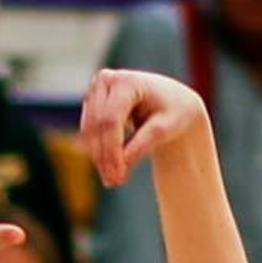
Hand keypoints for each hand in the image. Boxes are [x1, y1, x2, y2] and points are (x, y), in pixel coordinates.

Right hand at [79, 69, 209, 187]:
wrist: (172, 101)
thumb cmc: (173, 113)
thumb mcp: (164, 129)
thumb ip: (141, 145)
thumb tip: (120, 166)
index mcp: (127, 81)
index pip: (111, 120)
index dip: (112, 150)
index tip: (118, 176)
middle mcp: (106, 79)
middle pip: (98, 125)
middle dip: (105, 156)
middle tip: (114, 183)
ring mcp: (96, 89)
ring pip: (89, 130)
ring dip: (99, 157)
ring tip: (113, 180)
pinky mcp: (91, 101)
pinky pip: (89, 131)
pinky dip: (98, 151)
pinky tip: (109, 169)